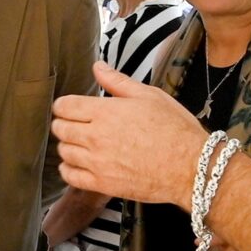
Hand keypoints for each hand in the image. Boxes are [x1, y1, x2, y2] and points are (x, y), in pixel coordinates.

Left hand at [52, 62, 206, 208]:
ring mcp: (97, 163)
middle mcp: (96, 137)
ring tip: (80, 143)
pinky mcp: (102, 184)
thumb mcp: (149, 96)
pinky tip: (78, 164)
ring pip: (63, 152)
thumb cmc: (175, 130)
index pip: (64, 106)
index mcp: (105, 112)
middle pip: (59, 128)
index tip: (70, 107)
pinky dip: (69, 169)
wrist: (190, 167)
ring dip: (68, 145)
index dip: (64, 105)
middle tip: (75, 124)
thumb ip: (117, 81)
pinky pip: (70, 176)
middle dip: (64, 123)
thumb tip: (98, 66)